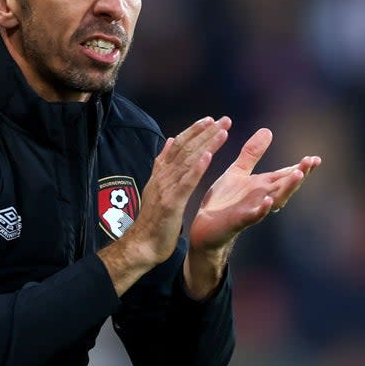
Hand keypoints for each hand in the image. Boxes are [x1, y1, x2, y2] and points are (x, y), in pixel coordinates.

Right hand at [98, 115, 229, 294]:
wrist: (141, 246)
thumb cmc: (152, 222)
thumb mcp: (157, 190)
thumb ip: (163, 166)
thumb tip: (170, 142)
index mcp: (160, 174)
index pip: (177, 146)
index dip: (193, 131)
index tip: (209, 120)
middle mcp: (162, 177)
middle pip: (184, 149)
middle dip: (205, 132)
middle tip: (224, 119)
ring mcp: (166, 189)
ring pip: (187, 161)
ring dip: (206, 144)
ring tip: (221, 131)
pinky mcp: (171, 203)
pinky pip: (186, 183)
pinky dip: (197, 168)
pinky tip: (208, 156)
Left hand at [184, 127, 320, 298]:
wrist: (204, 226)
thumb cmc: (223, 201)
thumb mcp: (237, 171)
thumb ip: (252, 153)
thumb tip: (268, 130)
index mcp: (262, 185)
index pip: (285, 174)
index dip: (300, 167)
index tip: (315, 159)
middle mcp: (261, 196)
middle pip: (284, 185)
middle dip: (299, 174)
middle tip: (311, 162)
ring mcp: (252, 209)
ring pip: (275, 199)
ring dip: (287, 188)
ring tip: (298, 175)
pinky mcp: (239, 220)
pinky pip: (253, 215)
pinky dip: (262, 209)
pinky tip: (269, 201)